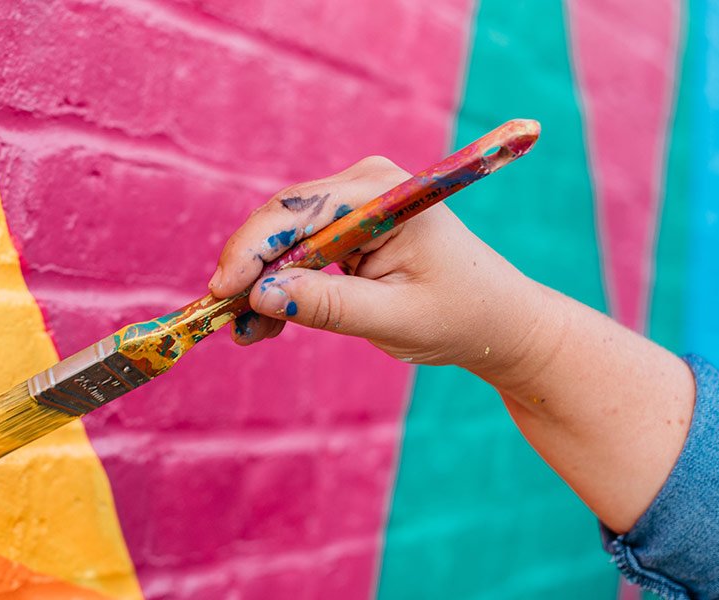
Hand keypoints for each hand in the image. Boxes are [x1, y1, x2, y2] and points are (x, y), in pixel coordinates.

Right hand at [209, 156, 547, 375]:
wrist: (498, 322)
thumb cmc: (461, 316)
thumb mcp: (393, 319)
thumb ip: (328, 306)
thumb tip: (260, 295)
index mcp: (382, 193)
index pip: (296, 211)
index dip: (251, 250)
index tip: (221, 292)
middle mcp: (362, 186)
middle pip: (280, 223)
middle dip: (248, 273)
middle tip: (224, 322)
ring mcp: (352, 205)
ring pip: (281, 242)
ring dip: (260, 286)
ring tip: (248, 334)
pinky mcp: (345, 230)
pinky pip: (296, 255)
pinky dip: (278, 288)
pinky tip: (265, 325)